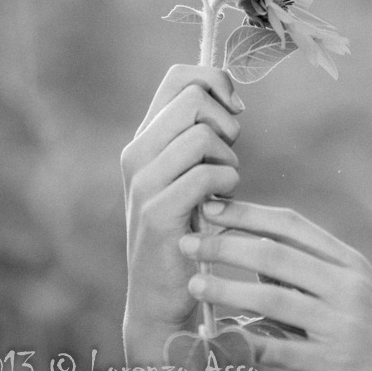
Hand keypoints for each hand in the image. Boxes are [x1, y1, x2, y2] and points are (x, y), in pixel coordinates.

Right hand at [120, 64, 243, 340]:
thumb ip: (200, 133)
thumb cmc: (187, 227)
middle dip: (227, 124)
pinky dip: (227, 186)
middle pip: (195, 99)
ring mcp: (142, 183)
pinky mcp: (157, 213)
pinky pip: (207, 175)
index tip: (235, 111)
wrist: (161, 293)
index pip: (179, 77)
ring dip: (229, 159)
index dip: (216, 82)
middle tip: (228, 157)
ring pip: (203, 135)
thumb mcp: (189, 172)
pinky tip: (220, 206)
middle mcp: (136, 153)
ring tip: (223, 187)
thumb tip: (231, 97)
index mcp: (145, 137)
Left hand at [180, 202, 371, 370]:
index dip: (248, 213)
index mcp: (350, 261)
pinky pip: (280, 348)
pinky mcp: (336, 361)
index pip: (292, 225)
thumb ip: (315, 273)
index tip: (212, 207)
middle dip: (226, 244)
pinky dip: (243, 342)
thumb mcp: (358, 292)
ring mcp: (342, 322)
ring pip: (273, 298)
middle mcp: (347, 284)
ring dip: (228, 288)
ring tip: (194, 282)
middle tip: (188, 240)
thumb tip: (258, 259)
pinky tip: (215, 337)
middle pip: (276, 255)